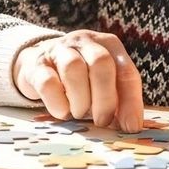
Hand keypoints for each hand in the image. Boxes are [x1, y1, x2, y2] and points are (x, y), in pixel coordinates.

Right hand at [12, 29, 143, 131]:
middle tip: (102, 121)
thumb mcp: (102, 82)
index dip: (131, 101)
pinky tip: (62, 112)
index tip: (130, 127)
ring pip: (74, 68)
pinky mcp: (37, 64)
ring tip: (79, 113)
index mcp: (108, 44)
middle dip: (105, 98)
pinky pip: (48, 82)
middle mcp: (85, 41)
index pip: (126, 71)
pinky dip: (58, 102)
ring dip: (80, 99)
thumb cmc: (80, 77)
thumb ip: (118, 99)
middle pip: (101, 63)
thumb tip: (130, 126)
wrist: (39, 63)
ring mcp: (59, 50)